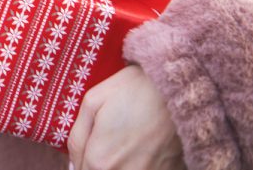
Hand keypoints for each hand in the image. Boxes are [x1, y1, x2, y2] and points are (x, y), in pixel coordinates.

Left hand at [68, 65, 183, 169]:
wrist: (179, 90)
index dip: (81, 159)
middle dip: (96, 162)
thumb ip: (76, 136)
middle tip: (107, 141)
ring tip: (125, 144)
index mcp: (99, 160)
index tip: (90, 144)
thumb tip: (73, 159)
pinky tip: (141, 149)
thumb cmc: (134, 90)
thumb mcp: (92, 101)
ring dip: (116, 164)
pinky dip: (137, 164)